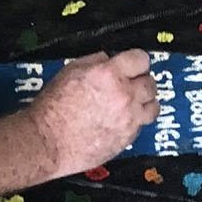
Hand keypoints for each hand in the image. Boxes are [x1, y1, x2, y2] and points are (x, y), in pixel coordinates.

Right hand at [24, 50, 158, 180]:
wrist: (47, 142)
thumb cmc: (53, 109)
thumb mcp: (69, 71)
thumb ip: (95, 61)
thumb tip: (110, 59)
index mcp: (108, 74)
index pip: (141, 59)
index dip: (137, 60)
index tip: (134, 64)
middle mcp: (123, 95)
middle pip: (150, 83)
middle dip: (141, 81)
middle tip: (130, 84)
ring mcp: (128, 119)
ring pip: (153, 106)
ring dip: (144, 102)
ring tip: (132, 103)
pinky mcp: (127, 138)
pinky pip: (142, 125)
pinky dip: (135, 121)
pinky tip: (121, 120)